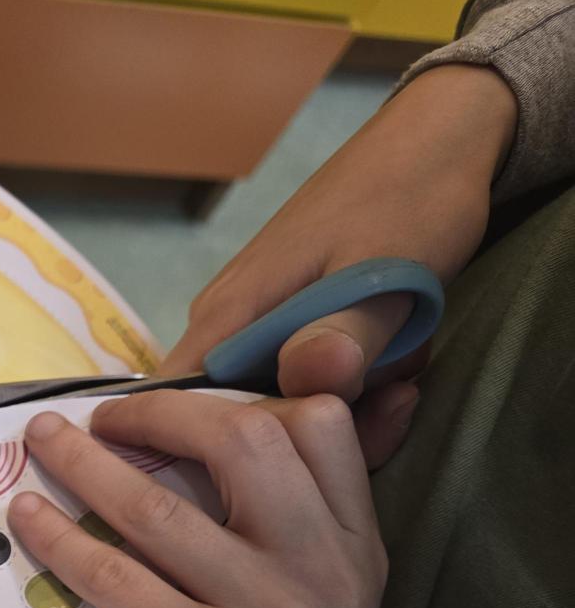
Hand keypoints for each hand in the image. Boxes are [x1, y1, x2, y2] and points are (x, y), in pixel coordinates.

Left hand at [9, 394, 386, 607]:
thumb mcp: (320, 605)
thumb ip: (284, 529)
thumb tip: (185, 448)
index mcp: (355, 547)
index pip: (321, 425)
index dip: (240, 393)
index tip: (174, 399)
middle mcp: (323, 570)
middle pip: (245, 440)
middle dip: (160, 413)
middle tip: (101, 416)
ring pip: (161, 506)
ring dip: (85, 463)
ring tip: (42, 445)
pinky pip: (115, 575)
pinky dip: (61, 538)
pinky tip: (30, 522)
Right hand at [166, 64, 517, 466]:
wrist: (434, 140)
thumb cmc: (407, 200)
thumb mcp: (387, 273)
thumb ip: (346, 333)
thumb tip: (305, 381)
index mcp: (228, 315)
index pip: (174, 410)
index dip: (208, 454)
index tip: (282, 467)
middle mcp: (223, 322)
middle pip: (230, 417)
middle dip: (301, 431)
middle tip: (382, 405)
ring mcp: (254, 320)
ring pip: (273, 397)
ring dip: (334, 403)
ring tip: (398, 373)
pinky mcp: (285, 318)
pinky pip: (298, 373)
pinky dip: (346, 380)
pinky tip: (392, 361)